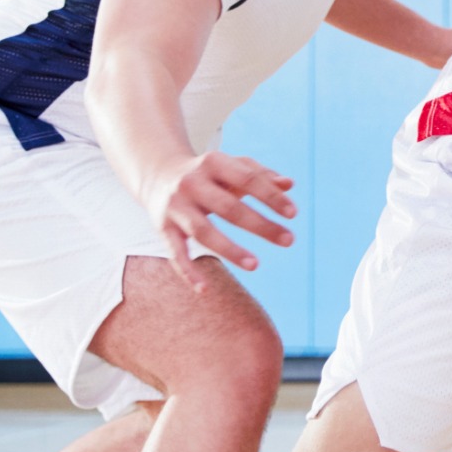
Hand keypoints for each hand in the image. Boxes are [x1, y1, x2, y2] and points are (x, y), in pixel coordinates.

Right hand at [142, 152, 297, 284]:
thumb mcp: (232, 167)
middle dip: (260, 225)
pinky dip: (188, 271)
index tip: (293, 214)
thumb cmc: (209, 174)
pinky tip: (204, 289)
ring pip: (203, 232)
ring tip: (255, 265)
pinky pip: (175, 252)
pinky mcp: (163, 227)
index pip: (247, 178)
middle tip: (289, 240)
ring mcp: (176, 206)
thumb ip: (261, 175)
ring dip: (229, 249)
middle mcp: (191, 183)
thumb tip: (289, 184)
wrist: (157, 174)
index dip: (271, 196)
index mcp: (213, 162)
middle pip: (229, 207)